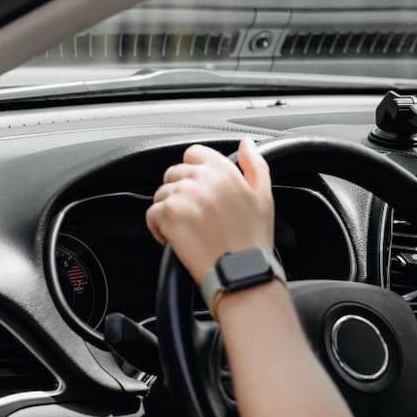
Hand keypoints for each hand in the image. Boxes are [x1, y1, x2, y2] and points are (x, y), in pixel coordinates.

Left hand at [146, 137, 274, 284]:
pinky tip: (176, 239)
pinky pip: (152, 214)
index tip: (200, 191)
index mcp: (224, 170)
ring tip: (188, 229)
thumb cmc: (253, 240)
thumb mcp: (264, 196)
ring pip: (161, 194)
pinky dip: (158, 228)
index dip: (194, 172)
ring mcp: (184, 195)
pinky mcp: (169, 215)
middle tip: (195, 215)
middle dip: (180, 192)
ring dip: (170, 210)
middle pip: (174, 173)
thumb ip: (255, 164)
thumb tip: (246, 144)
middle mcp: (202, 178)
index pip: (194, 153)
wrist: (241, 272)